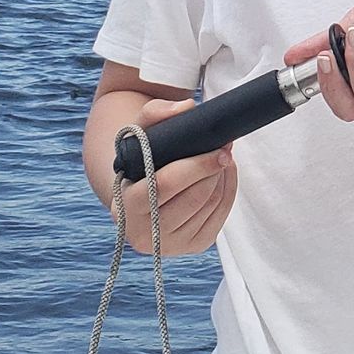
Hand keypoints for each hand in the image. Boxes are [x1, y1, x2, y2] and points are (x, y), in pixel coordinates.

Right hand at [115, 100, 237, 254]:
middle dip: (214, 169)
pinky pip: (221, 215)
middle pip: (195, 197)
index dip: (196, 166)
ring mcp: (170, 246)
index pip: (165, 185)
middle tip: (225, 148)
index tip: (219, 149)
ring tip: (222, 158)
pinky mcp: (193, 247)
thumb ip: (155, 113)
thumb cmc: (139, 160)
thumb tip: (186, 107)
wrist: (138, 194)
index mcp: (125, 208)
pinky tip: (222, 175)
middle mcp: (144, 235)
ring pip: (211, 204)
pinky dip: (228, 190)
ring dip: (223, 177)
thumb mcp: (137, 133)